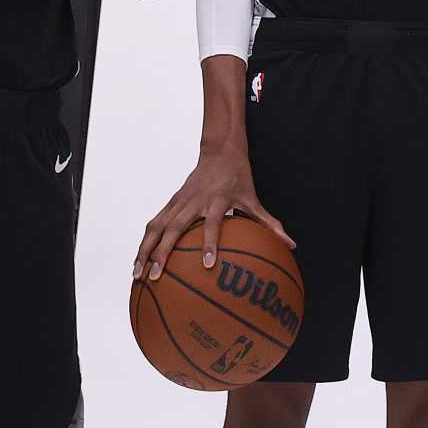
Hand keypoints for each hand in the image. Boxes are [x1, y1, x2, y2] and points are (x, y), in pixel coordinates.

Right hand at [132, 143, 291, 281]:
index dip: (210, 243)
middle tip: (156, 276)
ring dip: (145, 250)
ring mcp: (179, 200)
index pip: (212, 224)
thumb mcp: (254, 198)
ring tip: (136, 274)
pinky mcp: (171, 201)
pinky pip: (155, 223)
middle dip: (163, 252)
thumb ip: (269, 223)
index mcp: (216, 201)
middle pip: (175, 228)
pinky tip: (138, 262)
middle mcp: (194, 201)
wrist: (220, 150)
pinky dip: (145, 241)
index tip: (208, 265)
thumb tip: (290, 244)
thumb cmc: (238, 177)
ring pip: (157, 226)